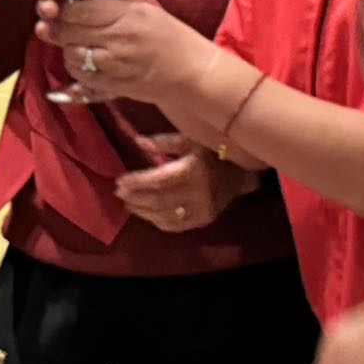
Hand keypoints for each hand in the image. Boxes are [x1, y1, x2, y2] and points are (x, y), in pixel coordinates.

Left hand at [32, 0, 207, 101]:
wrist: (188, 71)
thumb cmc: (164, 32)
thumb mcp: (143, 2)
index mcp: (126, 15)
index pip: (79, 10)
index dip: (61, 7)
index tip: (56, 3)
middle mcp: (119, 39)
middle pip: (70, 31)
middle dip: (56, 26)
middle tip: (51, 22)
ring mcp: (116, 65)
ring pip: (72, 55)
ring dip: (65, 48)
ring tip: (69, 41)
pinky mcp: (114, 85)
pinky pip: (82, 76)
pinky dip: (76, 68)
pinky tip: (80, 59)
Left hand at [117, 133, 258, 230]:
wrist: (244, 171)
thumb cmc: (215, 149)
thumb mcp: (191, 138)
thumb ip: (164, 141)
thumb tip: (137, 141)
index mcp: (194, 170)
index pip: (159, 180)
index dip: (137, 182)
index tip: (120, 181)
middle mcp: (198, 193)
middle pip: (159, 200)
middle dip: (136, 197)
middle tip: (119, 193)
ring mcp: (202, 210)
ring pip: (166, 216)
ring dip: (143, 212)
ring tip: (127, 205)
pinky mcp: (205, 220)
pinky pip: (177, 226)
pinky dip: (159, 222)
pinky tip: (147, 215)